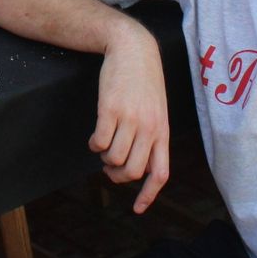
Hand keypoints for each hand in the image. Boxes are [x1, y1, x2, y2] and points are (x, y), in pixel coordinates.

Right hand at [88, 21, 169, 212]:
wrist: (133, 49)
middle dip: (118, 175)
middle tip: (109, 167)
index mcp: (162, 130)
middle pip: (133, 170)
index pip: (160, 172)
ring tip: (104, 146)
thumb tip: (139, 164)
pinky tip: (95, 136)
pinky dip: (94, 144)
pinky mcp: (110, 109)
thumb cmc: (144, 81)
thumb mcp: (157, 108)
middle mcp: (149, 127)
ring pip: (114, 157)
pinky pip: (100, 141)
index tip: (136, 208)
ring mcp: (130, 118)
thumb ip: (152, 134)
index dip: (148, 194)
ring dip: (105, 157)